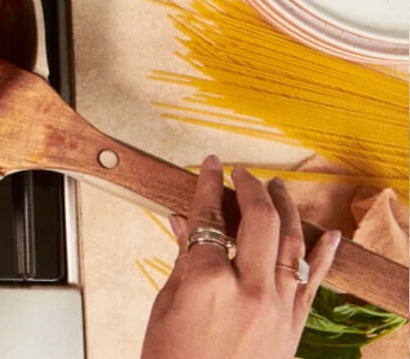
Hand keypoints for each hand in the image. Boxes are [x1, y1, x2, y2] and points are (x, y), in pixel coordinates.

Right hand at [141, 155, 341, 358]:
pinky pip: (313, 283)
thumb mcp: (166, 304)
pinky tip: (327, 232)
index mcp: (206, 280)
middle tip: (242, 173)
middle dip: (251, 188)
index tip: (209, 165)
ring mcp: (276, 310)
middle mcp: (248, 290)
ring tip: (277, 187)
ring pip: (291, 244)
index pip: (209, 216)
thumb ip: (183, 259)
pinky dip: (323, 255)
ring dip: (286, 209)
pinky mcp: (292, 329)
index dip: (208, 185)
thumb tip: (184, 224)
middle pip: (258, 221)